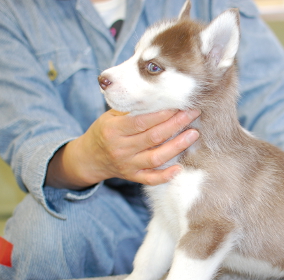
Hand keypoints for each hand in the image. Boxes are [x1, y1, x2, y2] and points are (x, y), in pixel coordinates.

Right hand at [45, 109, 199, 188]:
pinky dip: (165, 176)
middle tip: (193, 114)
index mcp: (114, 130)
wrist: (89, 158)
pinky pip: (150, 179)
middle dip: (176, 124)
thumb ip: (131, 108)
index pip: (142, 121)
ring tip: (193, 135)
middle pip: (153, 137)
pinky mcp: (133, 176)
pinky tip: (180, 168)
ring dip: (177, 146)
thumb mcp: (110, 116)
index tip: (179, 104)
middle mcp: (121, 148)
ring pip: (156, 157)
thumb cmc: (105, 131)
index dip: (163, 114)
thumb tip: (158, 95)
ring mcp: (127, 165)